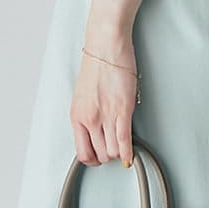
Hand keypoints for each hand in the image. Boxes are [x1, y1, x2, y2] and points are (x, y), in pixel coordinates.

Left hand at [71, 31, 137, 166]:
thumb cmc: (97, 67)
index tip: (100, 157)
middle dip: (108, 156)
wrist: (105, 47)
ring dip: (119, 153)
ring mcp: (105, 116)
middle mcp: (88, 119)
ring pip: (112, 152)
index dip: (93, 160)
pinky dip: (129, 153)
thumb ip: (87, 116)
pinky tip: (131, 156)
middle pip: (100, 155)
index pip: (82, 152)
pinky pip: (124, 141)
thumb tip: (96, 132)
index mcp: (76, 116)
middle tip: (114, 150)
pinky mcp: (122, 110)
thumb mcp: (83, 97)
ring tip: (123, 146)